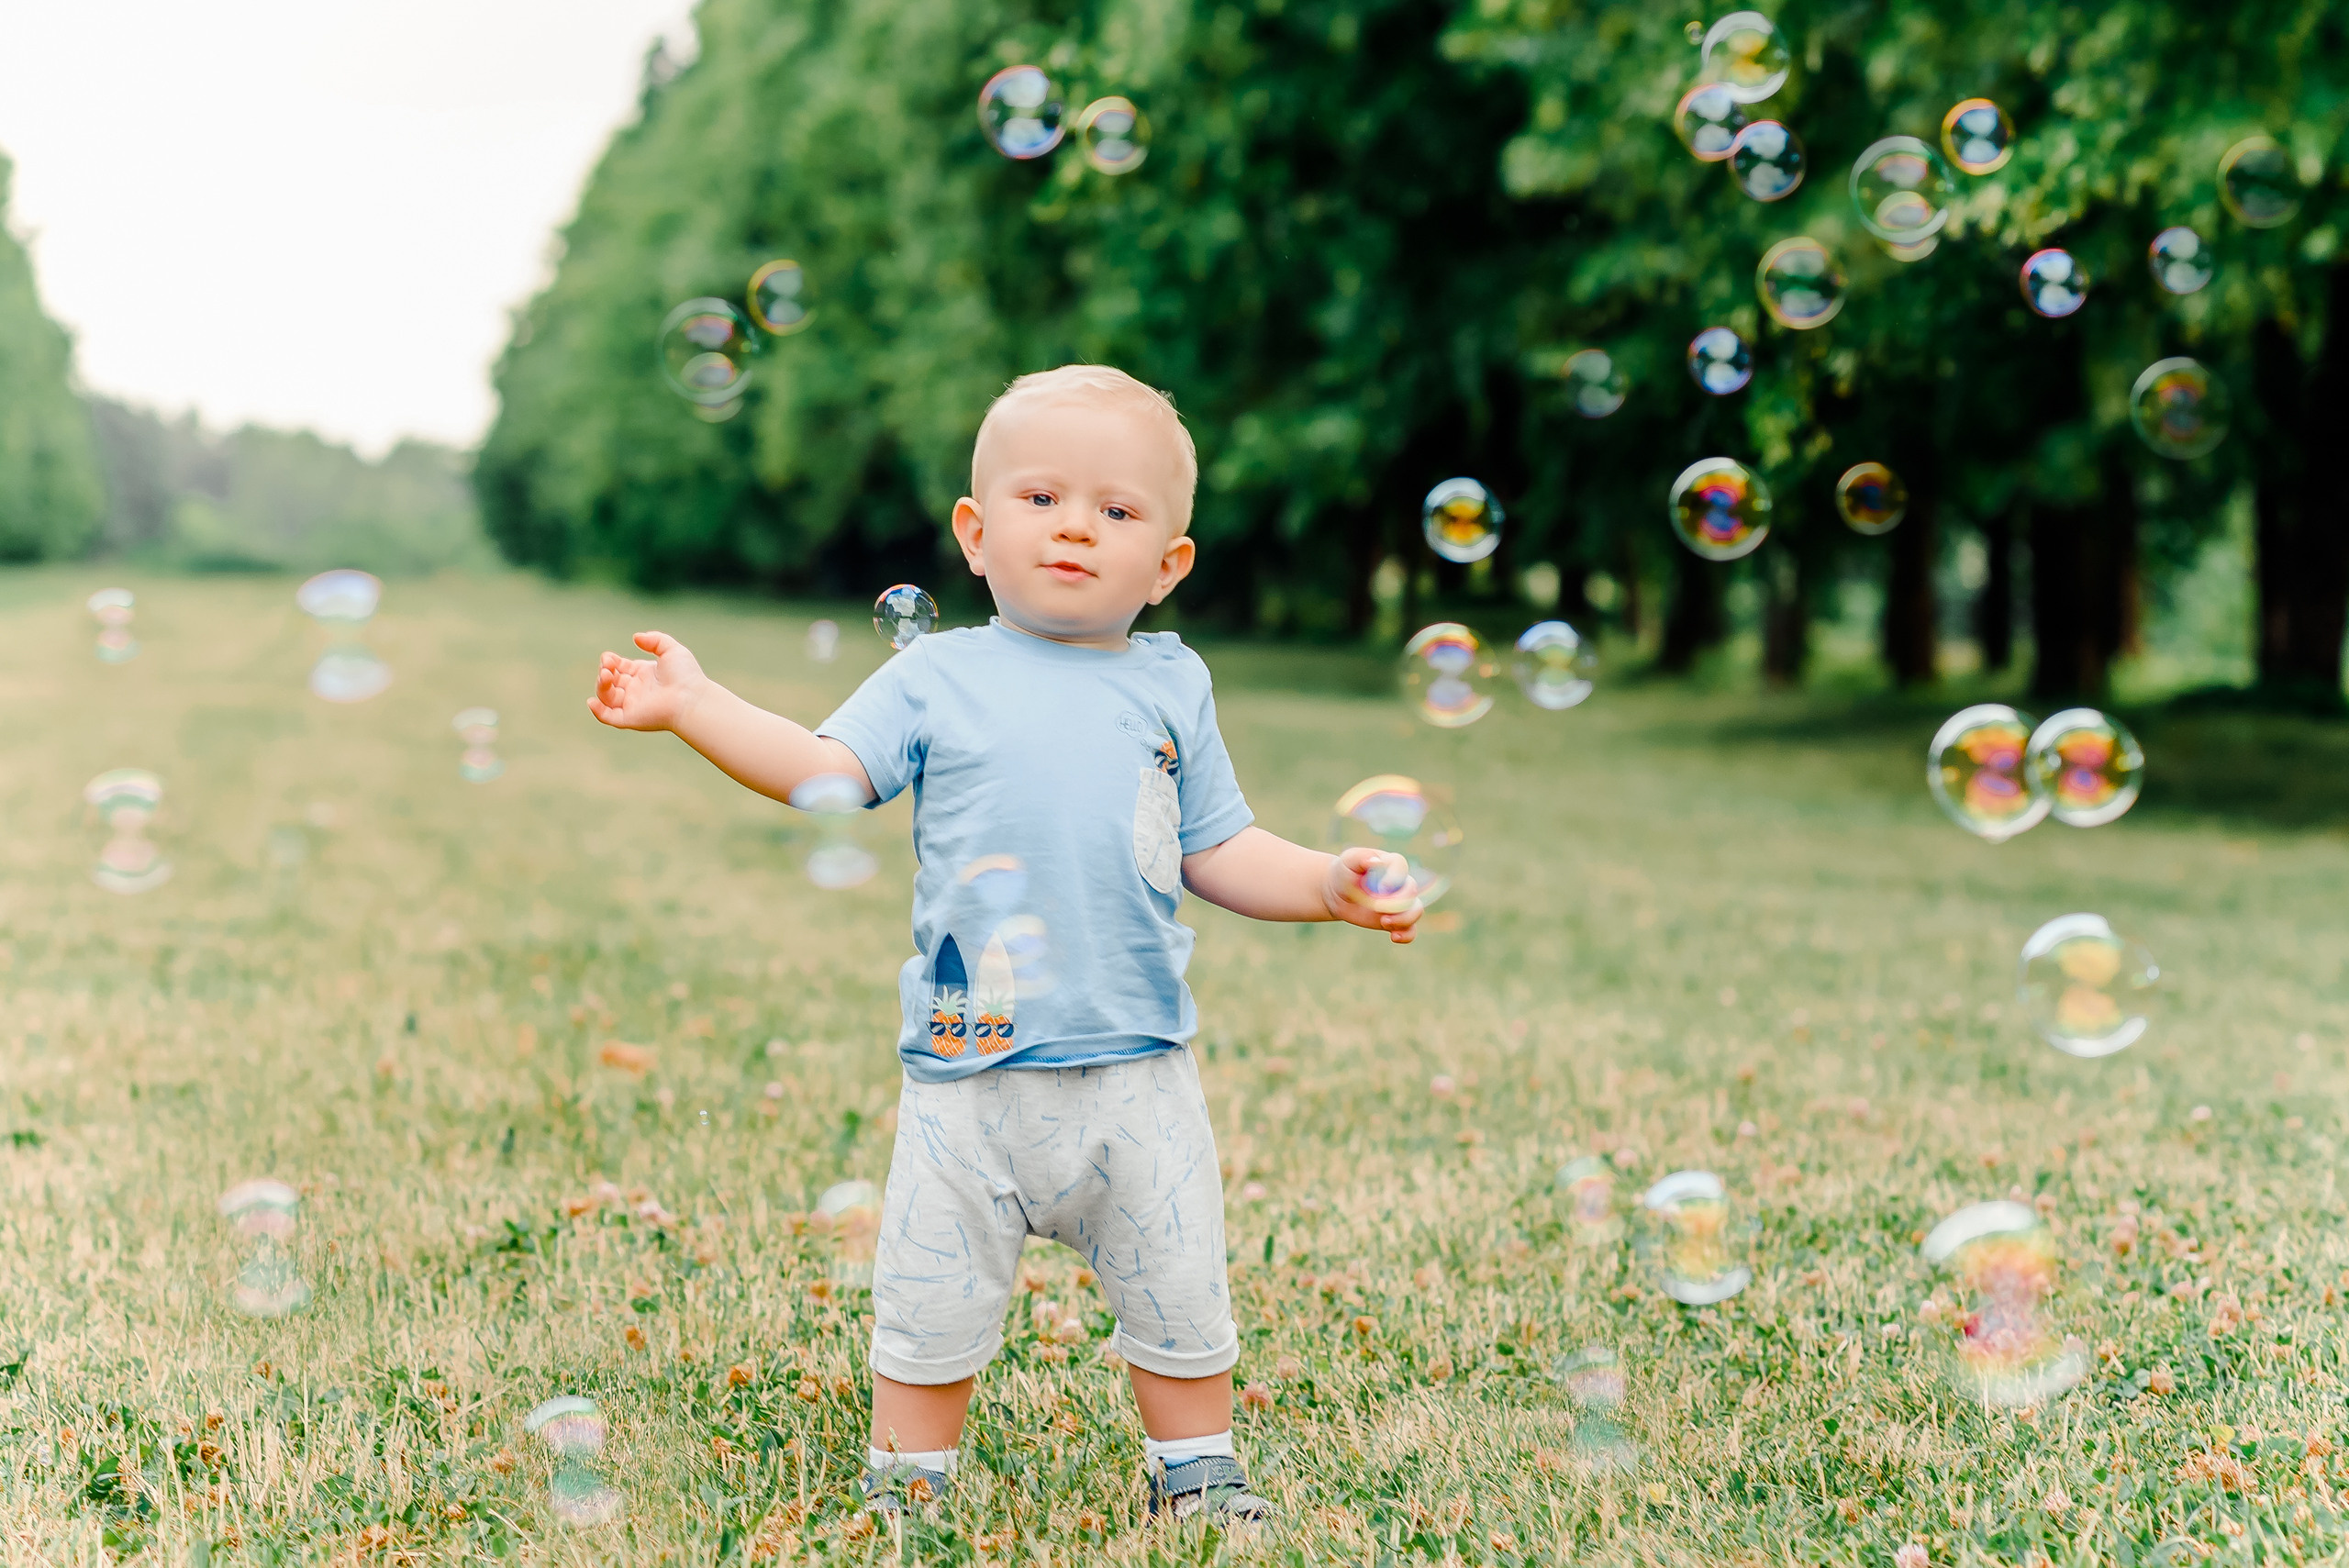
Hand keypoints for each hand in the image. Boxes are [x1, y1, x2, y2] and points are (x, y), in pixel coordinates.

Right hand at [588, 631, 707, 731]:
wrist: (692, 697)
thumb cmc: (686, 675)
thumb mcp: (671, 649)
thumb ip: (654, 640)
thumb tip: (636, 637)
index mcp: (643, 674)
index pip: (618, 667)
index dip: (610, 661)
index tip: (610, 658)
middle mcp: (636, 690)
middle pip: (609, 681)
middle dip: (604, 672)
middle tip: (608, 666)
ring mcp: (632, 705)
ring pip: (606, 697)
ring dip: (601, 685)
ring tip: (606, 675)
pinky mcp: (631, 718)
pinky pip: (608, 718)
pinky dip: (598, 711)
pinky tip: (592, 701)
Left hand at [1324, 847, 1421, 943]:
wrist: (1339, 893)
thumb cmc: (1345, 872)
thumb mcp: (1348, 860)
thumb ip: (1361, 857)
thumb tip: (1377, 861)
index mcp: (1391, 864)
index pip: (1400, 866)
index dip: (1394, 877)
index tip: (1381, 887)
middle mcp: (1400, 883)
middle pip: (1411, 891)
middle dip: (1397, 902)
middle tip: (1376, 907)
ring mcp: (1400, 903)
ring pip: (1416, 911)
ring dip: (1403, 919)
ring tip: (1384, 922)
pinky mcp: (1396, 920)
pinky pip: (1410, 930)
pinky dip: (1406, 935)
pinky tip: (1394, 937)